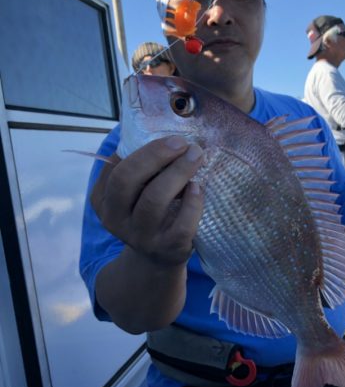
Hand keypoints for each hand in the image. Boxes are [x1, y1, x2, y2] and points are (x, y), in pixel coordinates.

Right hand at [91, 136, 203, 266]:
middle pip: (127, 180)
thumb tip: (164, 128)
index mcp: (104, 200)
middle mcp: (116, 219)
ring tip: (196, 156)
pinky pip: (181, 223)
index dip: (144, 150)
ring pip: (154, 199)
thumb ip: (140, 168)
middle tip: (183, 143)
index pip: (116, 168)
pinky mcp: (168, 248)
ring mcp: (141, 236)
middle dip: (156, 155)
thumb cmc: (149, 212)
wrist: (158, 259)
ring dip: (178, 172)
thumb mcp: (135, 192)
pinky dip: (193, 202)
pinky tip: (198, 187)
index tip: (170, 136)